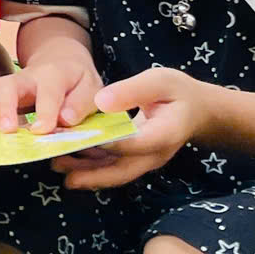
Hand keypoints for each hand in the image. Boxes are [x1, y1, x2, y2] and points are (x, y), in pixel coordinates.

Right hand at [0, 50, 102, 134]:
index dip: (45, 110)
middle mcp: (26, 78)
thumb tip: (65, 120)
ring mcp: (7, 86)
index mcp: (54, 76)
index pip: (48, 90)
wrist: (59, 61)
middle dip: (3, 107)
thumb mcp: (90, 88)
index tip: (41, 131)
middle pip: (6, 85)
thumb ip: (81, 103)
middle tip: (6, 130)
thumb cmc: (76, 81)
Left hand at [51, 67, 211, 190]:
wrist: (197, 111)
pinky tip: (70, 162)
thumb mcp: (160, 80)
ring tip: (57, 166)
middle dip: (91, 173)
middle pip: (122, 170)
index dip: (108, 144)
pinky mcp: (136, 160)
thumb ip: (132, 90)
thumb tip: (100, 102)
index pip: (135, 144)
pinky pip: (114, 167)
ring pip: (115, 173)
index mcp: (165, 134)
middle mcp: (155, 154)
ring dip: (86, 173)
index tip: (81, 139)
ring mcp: (145, 160)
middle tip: (60, 168)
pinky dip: (92, 166)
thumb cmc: (178, 92)